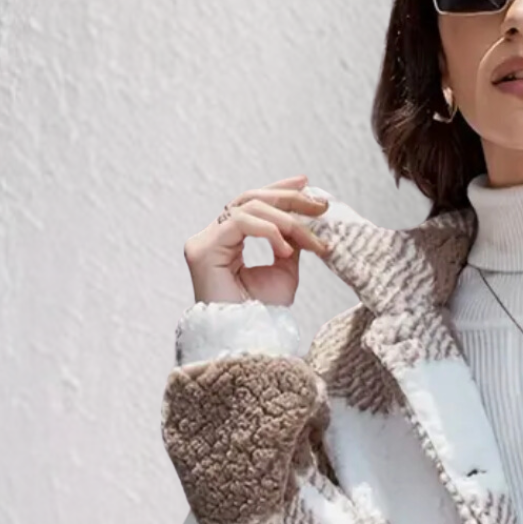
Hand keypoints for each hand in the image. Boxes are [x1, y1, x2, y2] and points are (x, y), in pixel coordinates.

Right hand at [183, 172, 331, 306]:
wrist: (248, 339)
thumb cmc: (263, 313)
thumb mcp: (284, 271)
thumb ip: (289, 243)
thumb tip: (305, 219)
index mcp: (228, 241)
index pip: (252, 204)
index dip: (278, 190)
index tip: (306, 184)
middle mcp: (213, 237)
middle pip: (251, 200)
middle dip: (289, 199)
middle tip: (320, 205)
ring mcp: (204, 241)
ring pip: (249, 208)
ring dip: (286, 221)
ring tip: (310, 241)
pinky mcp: (202, 249)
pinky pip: (240, 223)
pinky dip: (269, 232)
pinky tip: (286, 250)